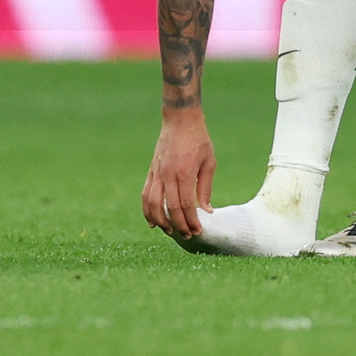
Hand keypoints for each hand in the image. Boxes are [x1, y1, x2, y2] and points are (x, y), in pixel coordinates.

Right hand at [141, 107, 215, 239]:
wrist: (180, 120)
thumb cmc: (199, 140)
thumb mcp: (209, 162)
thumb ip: (206, 187)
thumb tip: (207, 210)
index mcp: (185, 173)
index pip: (186, 205)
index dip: (191, 221)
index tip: (198, 230)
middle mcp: (168, 175)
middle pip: (170, 208)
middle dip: (179, 225)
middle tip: (188, 235)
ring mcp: (157, 173)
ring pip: (153, 204)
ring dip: (161, 221)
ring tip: (170, 231)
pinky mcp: (151, 171)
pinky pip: (145, 194)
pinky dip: (147, 209)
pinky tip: (153, 221)